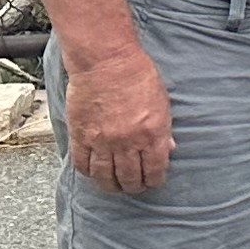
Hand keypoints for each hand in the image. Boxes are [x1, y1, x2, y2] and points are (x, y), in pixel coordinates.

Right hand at [62, 40, 174, 194]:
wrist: (106, 61)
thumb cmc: (138, 75)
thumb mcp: (162, 102)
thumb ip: (164, 129)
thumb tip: (168, 150)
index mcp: (152, 133)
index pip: (155, 170)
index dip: (154, 180)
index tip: (153, 181)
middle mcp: (127, 142)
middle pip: (130, 178)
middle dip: (134, 186)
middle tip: (134, 187)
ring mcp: (102, 141)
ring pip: (105, 177)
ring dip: (111, 186)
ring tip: (114, 186)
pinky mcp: (81, 136)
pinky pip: (83, 165)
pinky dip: (89, 173)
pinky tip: (94, 172)